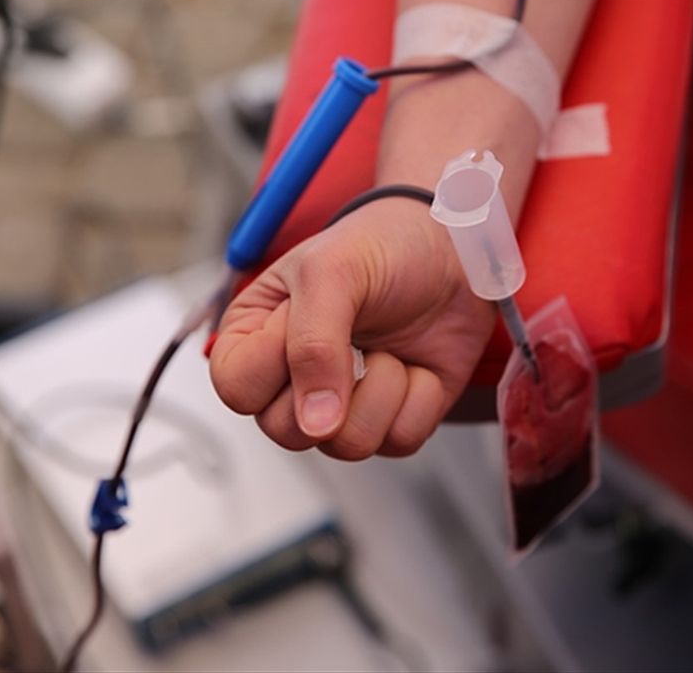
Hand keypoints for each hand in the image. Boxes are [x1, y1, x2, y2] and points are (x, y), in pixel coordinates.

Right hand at [209, 197, 494, 458]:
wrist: (454, 251)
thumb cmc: (382, 248)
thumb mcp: (331, 272)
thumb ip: (311, 345)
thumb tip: (314, 425)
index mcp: (255, 339)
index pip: (239, 390)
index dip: (277, 365)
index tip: (305, 320)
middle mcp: (293, 381)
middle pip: (288, 432)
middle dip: (338, 384)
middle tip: (357, 336)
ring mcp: (344, 406)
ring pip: (348, 445)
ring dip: (384, 388)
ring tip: (390, 346)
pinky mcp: (393, 419)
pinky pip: (400, 440)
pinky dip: (419, 397)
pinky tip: (418, 362)